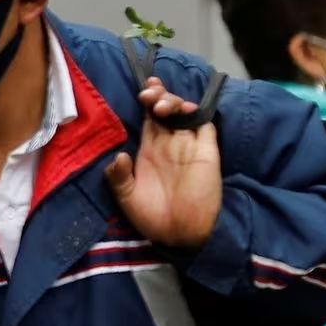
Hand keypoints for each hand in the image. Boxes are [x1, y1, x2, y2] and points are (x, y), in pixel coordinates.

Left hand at [105, 78, 222, 248]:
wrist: (180, 234)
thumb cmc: (152, 217)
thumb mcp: (127, 198)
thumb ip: (119, 177)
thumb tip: (119, 156)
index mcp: (149, 150)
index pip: (148, 117)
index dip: (147, 100)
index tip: (141, 91)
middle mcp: (169, 143)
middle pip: (165, 108)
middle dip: (158, 94)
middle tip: (148, 96)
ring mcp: (188, 145)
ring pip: (185, 112)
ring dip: (174, 101)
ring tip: (160, 107)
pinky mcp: (206, 151)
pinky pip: (205, 126)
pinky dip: (197, 114)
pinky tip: (185, 112)